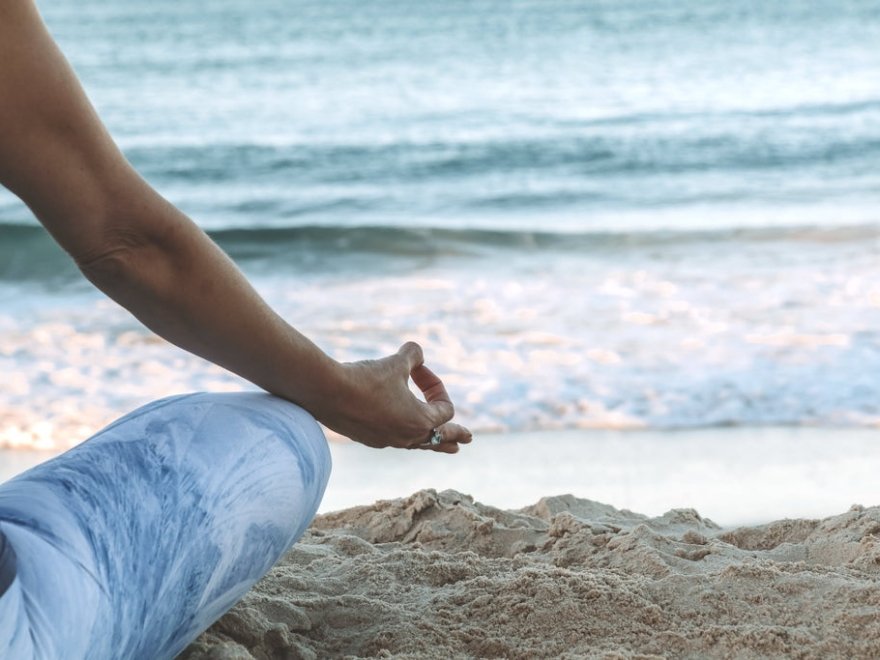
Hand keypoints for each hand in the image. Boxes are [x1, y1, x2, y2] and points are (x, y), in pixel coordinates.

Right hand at [315, 342, 471, 453]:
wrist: (327, 392)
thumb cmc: (365, 378)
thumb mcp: (395, 362)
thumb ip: (413, 356)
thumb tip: (417, 353)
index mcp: (420, 421)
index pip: (444, 408)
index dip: (436, 385)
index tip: (418, 369)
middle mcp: (407, 437)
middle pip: (439, 439)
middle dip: (454, 435)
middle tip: (468, 439)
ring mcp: (387, 441)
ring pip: (418, 444)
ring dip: (433, 441)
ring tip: (447, 447)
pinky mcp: (369, 439)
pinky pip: (395, 440)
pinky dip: (405, 434)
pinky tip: (402, 434)